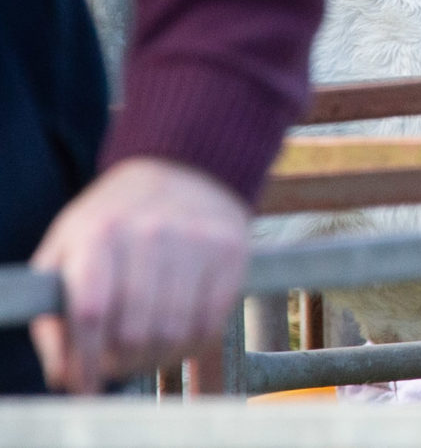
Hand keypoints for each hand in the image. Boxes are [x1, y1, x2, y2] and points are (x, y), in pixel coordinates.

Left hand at [31, 158, 249, 393]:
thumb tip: (67, 376)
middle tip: (114, 365)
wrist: (182, 169)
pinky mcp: (232, 251)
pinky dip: (190, 344)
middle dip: (119, 363)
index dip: (86, 360)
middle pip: (135, 331)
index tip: (83, 385)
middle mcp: (152, 231)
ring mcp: (197, 239)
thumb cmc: (112, 222)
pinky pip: (212, 323)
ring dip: (155, 358)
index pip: (92, 312)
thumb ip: (54, 315)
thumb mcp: (65, 252)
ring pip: (175, 333)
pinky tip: (175, 336)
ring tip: (143, 354)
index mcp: (100, 232)